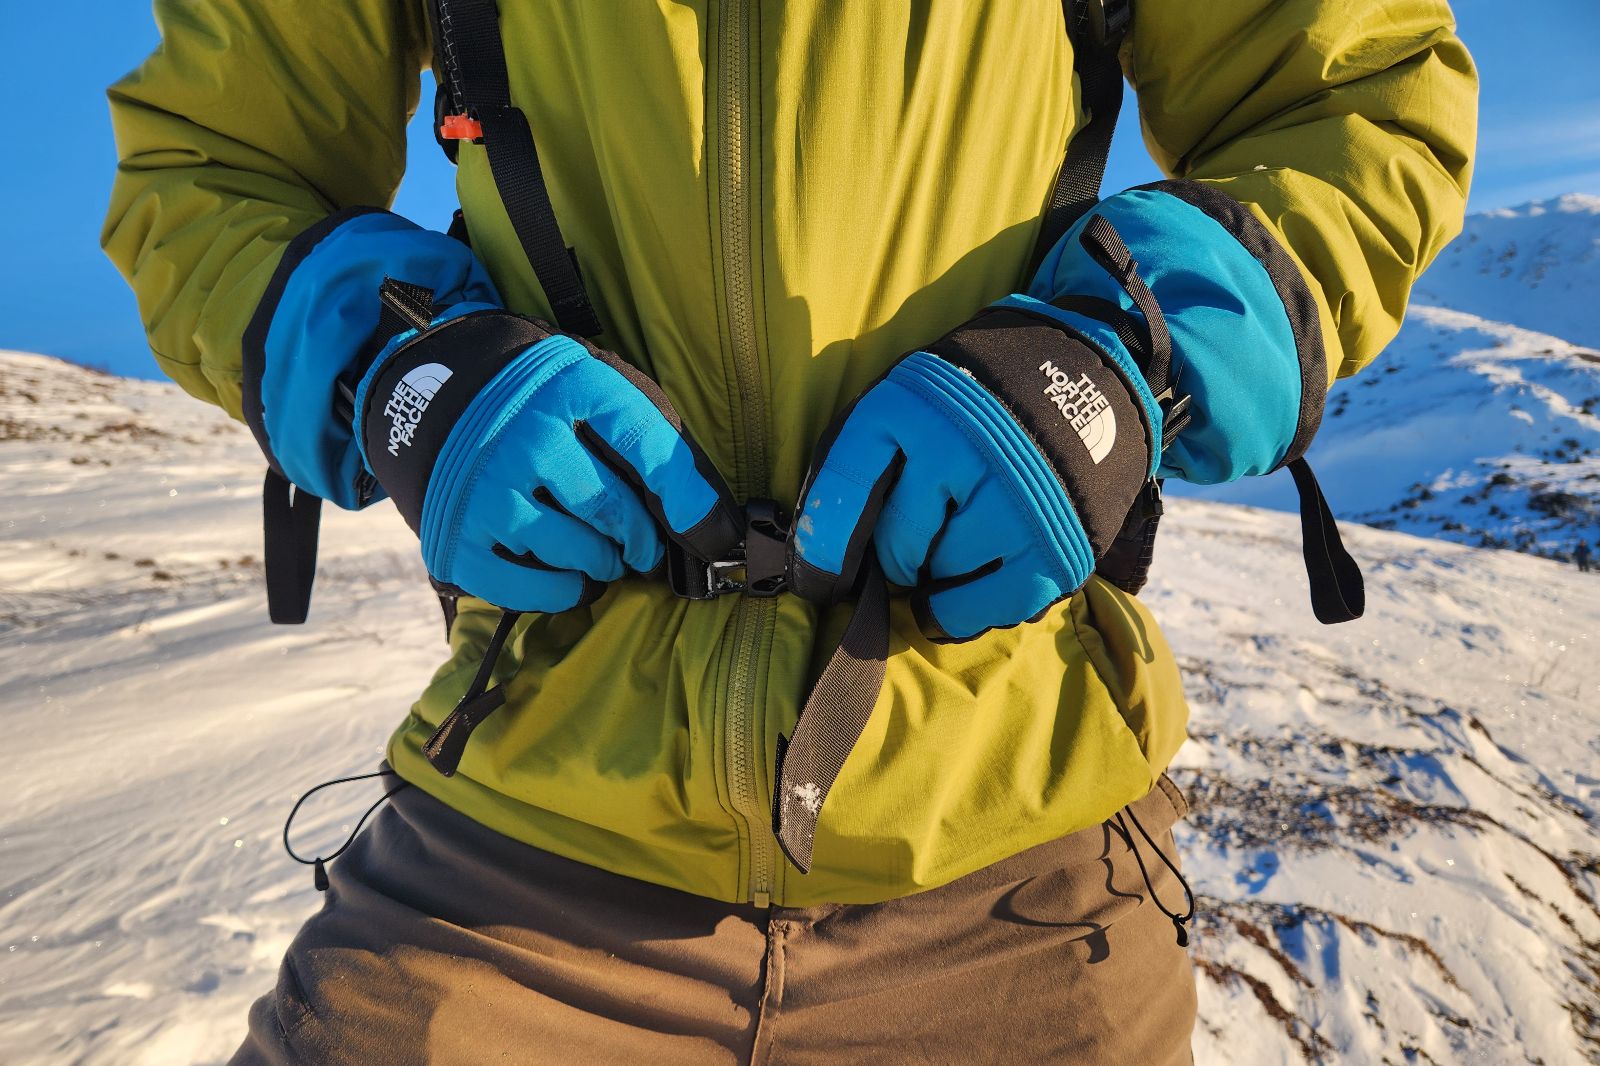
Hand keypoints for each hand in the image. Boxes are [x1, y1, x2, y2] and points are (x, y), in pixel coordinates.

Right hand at [354, 282, 740, 612]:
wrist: (426, 398)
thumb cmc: (535, 405)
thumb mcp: (587, 386)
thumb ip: (640, 434)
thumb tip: (707, 518)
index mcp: (566, 387)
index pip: (643, 443)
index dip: (685, 495)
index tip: (710, 533)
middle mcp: (522, 435)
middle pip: (609, 508)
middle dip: (639, 540)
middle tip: (642, 548)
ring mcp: (484, 488)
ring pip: (574, 550)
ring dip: (602, 563)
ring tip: (604, 557)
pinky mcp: (455, 536)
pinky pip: (529, 587)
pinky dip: (562, 591)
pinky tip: (570, 578)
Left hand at [788, 288, 1167, 641]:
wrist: (1092, 378)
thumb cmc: (981, 399)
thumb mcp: (919, 393)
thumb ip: (872, 453)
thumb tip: (824, 546)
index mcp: (919, 405)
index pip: (848, 482)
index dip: (821, 541)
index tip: (816, 576)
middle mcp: (966, 450)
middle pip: (897, 542)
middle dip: (894, 554)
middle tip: (908, 546)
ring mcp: (1014, 501)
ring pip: (942, 573)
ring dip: (937, 573)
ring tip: (950, 548)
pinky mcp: (1055, 546)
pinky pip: (987, 606)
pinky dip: (961, 611)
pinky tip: (950, 600)